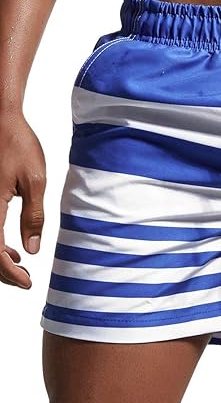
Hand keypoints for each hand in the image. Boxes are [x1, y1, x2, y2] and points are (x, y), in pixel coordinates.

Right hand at [0, 111, 45, 288]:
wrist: (1, 120)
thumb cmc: (18, 145)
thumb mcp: (34, 181)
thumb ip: (33, 216)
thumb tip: (32, 249)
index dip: (9, 273)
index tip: (26, 282)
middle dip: (2, 272)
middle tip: (24, 281)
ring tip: (20, 267)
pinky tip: (10, 248)